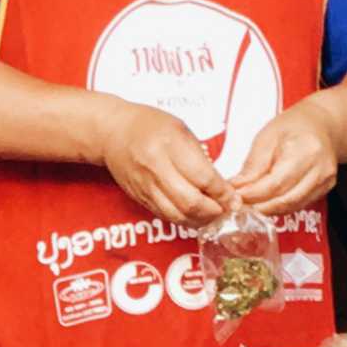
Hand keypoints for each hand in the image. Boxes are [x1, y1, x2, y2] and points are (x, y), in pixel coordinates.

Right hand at [90, 98, 233, 226]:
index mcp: (169, 145)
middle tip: (226, 210)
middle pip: (190, 202)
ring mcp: (145, 186)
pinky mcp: (139, 197)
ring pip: (177, 215)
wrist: (112, 133)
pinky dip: (183, 220)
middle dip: (213, 211)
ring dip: (199, 220)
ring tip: (212, 216)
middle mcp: (155, 168)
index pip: (203, 177)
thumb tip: (222, 186)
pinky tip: (195, 216)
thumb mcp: (181, 130)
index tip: (234, 197)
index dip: (222, 192)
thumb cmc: (150, 126)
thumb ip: (201, 158)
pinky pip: (165, 215)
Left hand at [223, 100, 344, 216]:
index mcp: (305, 150)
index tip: (236, 196)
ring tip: (250, 203)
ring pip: (292, 206)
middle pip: (285, 199)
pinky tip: (266, 201)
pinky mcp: (326, 189)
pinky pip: (299, 204)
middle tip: (239, 203)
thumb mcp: (267, 137)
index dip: (253, 194)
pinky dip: (280, 207)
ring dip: (268, 209)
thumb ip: (253, 164)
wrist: (320, 125)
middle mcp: (320, 168)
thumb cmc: (294, 126)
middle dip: (259, 205)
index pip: (276, 183)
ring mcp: (325, 181)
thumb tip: (238, 186)